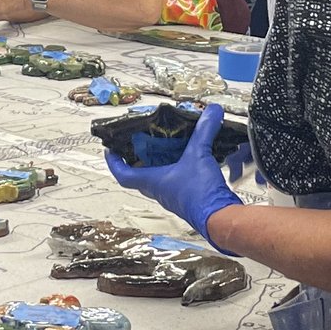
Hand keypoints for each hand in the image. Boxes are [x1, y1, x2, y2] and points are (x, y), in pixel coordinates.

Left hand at [105, 102, 242, 246]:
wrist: (220, 218)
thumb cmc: (201, 194)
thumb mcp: (199, 155)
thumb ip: (204, 131)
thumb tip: (211, 110)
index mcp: (153, 182)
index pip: (123, 175)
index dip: (114, 163)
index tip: (110, 150)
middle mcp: (160, 191)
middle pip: (139, 177)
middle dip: (136, 161)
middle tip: (137, 145)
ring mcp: (173, 196)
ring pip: (158, 180)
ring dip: (158, 165)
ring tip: (163, 147)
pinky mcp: (188, 198)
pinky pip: (176, 182)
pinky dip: (177, 170)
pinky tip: (188, 159)